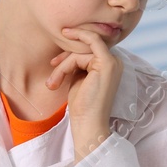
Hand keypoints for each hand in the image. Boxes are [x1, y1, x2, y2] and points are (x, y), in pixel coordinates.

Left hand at [50, 26, 122, 158]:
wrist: (88, 123)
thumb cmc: (82, 106)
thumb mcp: (79, 78)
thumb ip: (79, 64)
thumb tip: (68, 49)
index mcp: (110, 67)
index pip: (89, 50)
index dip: (70, 53)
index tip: (54, 60)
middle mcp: (115, 62)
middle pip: (85, 48)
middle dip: (65, 57)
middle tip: (52, 69)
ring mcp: (113, 62)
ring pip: (81, 50)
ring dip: (63, 65)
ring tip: (54, 83)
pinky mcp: (107, 63)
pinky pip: (90, 42)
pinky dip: (72, 49)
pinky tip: (61, 53)